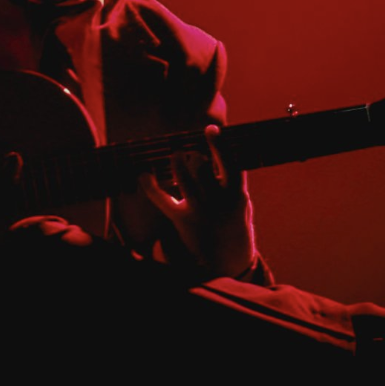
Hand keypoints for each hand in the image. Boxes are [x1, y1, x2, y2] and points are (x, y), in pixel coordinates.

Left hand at [141, 124, 258, 278]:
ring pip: (184, 179)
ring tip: (176, 156)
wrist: (229, 256)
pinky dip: (150, 187)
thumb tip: (219, 149)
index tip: (210, 129)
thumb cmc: (233, 219)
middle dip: (195, 157)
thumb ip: (231, 178)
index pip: (230, 163)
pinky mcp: (182, 220)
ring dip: (177, 163)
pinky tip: (144, 175)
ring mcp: (200, 210)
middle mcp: (218, 201)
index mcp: (237, 194)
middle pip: (203, 168)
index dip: (219, 144)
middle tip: (192, 155)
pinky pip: (163, 201)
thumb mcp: (240, 200)